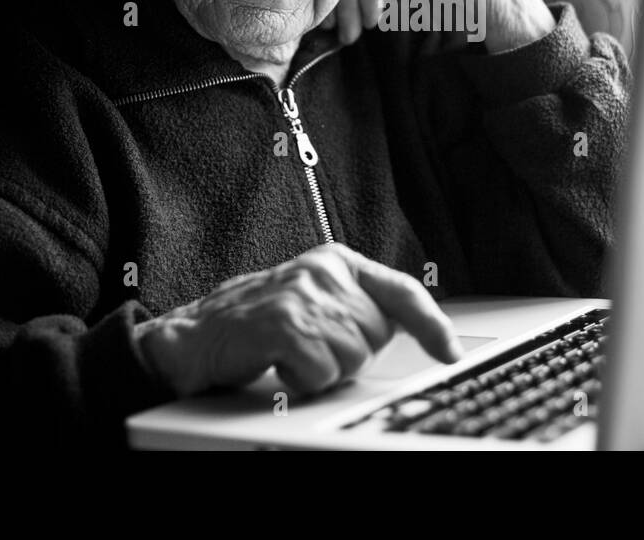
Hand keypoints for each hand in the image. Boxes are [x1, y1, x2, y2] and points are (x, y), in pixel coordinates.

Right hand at [134, 243, 462, 396]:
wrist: (192, 337)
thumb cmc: (254, 323)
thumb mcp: (312, 300)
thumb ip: (356, 306)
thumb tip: (411, 332)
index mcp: (337, 262)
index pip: (401, 291)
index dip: (431, 325)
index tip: (450, 352)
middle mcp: (324, 271)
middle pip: (378, 336)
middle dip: (350, 354)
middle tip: (310, 348)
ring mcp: (303, 295)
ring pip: (352, 357)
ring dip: (323, 370)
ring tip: (290, 355)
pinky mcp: (284, 323)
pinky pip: (321, 372)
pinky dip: (301, 380)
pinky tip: (278, 365)